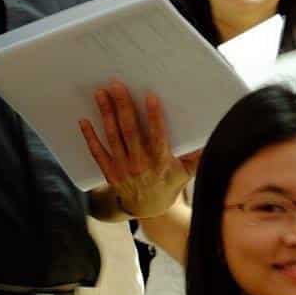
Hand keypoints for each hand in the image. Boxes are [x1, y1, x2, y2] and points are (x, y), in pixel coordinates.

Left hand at [81, 81, 191, 220]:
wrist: (148, 209)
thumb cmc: (170, 184)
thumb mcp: (188, 172)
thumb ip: (197, 155)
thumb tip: (211, 134)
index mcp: (161, 162)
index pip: (158, 136)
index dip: (154, 116)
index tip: (150, 96)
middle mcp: (140, 165)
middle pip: (130, 131)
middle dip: (123, 106)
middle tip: (117, 86)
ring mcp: (122, 169)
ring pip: (113, 137)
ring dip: (106, 114)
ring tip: (101, 94)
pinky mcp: (109, 172)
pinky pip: (97, 152)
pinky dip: (90, 137)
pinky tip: (84, 120)